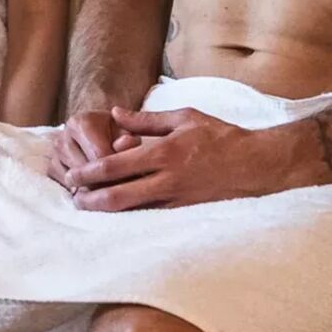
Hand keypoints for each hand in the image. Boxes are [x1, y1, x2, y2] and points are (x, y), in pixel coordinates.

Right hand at [49, 109, 136, 190]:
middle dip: (106, 183)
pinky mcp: (51, 169)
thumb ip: (130, 137)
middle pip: (86, 172)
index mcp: (81, 122)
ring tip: (111, 186)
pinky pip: (68, 189)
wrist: (99, 133)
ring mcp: (55, 154)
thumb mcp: (128, 132)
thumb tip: (127, 142)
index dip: (119, 171)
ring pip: (76, 183)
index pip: (100, 156)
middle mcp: (62, 137)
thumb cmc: (117, 134)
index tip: (132, 176)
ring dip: (94, 189)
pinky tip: (96, 187)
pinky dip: (83, 192)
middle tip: (123, 186)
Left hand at [63, 105, 285, 211]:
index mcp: (163, 154)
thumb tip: (116, 114)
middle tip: (73, 199)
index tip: (72, 176)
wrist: (258, 165)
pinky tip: (118, 216)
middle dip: (91, 200)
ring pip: (132, 212)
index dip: (89, 173)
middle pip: (118, 197)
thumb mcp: (184, 118)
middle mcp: (167, 180)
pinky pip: (152, 217)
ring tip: (88, 209)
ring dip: (107, 212)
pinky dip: (131, 217)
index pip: (115, 166)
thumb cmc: (222, 137)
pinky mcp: (186, 212)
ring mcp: (176, 200)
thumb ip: (147, 120)